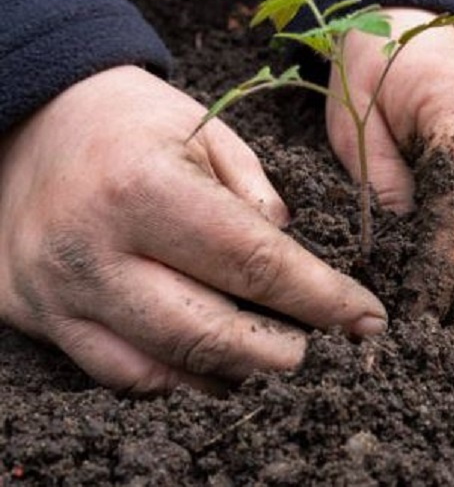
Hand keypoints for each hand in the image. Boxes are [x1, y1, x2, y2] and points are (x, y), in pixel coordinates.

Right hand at [0, 66, 385, 392]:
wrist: (38, 123)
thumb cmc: (137, 122)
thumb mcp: (210, 131)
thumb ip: (258, 195)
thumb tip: (297, 262)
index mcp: (144, 188)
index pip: (253, 263)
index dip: (321, 299)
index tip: (366, 319)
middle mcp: (93, 249)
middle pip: (207, 332)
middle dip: (281, 351)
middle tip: (324, 349)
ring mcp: (60, 292)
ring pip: (162, 368)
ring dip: (234, 373)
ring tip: (276, 358)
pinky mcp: (39, 316)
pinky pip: (120, 374)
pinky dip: (179, 380)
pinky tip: (217, 366)